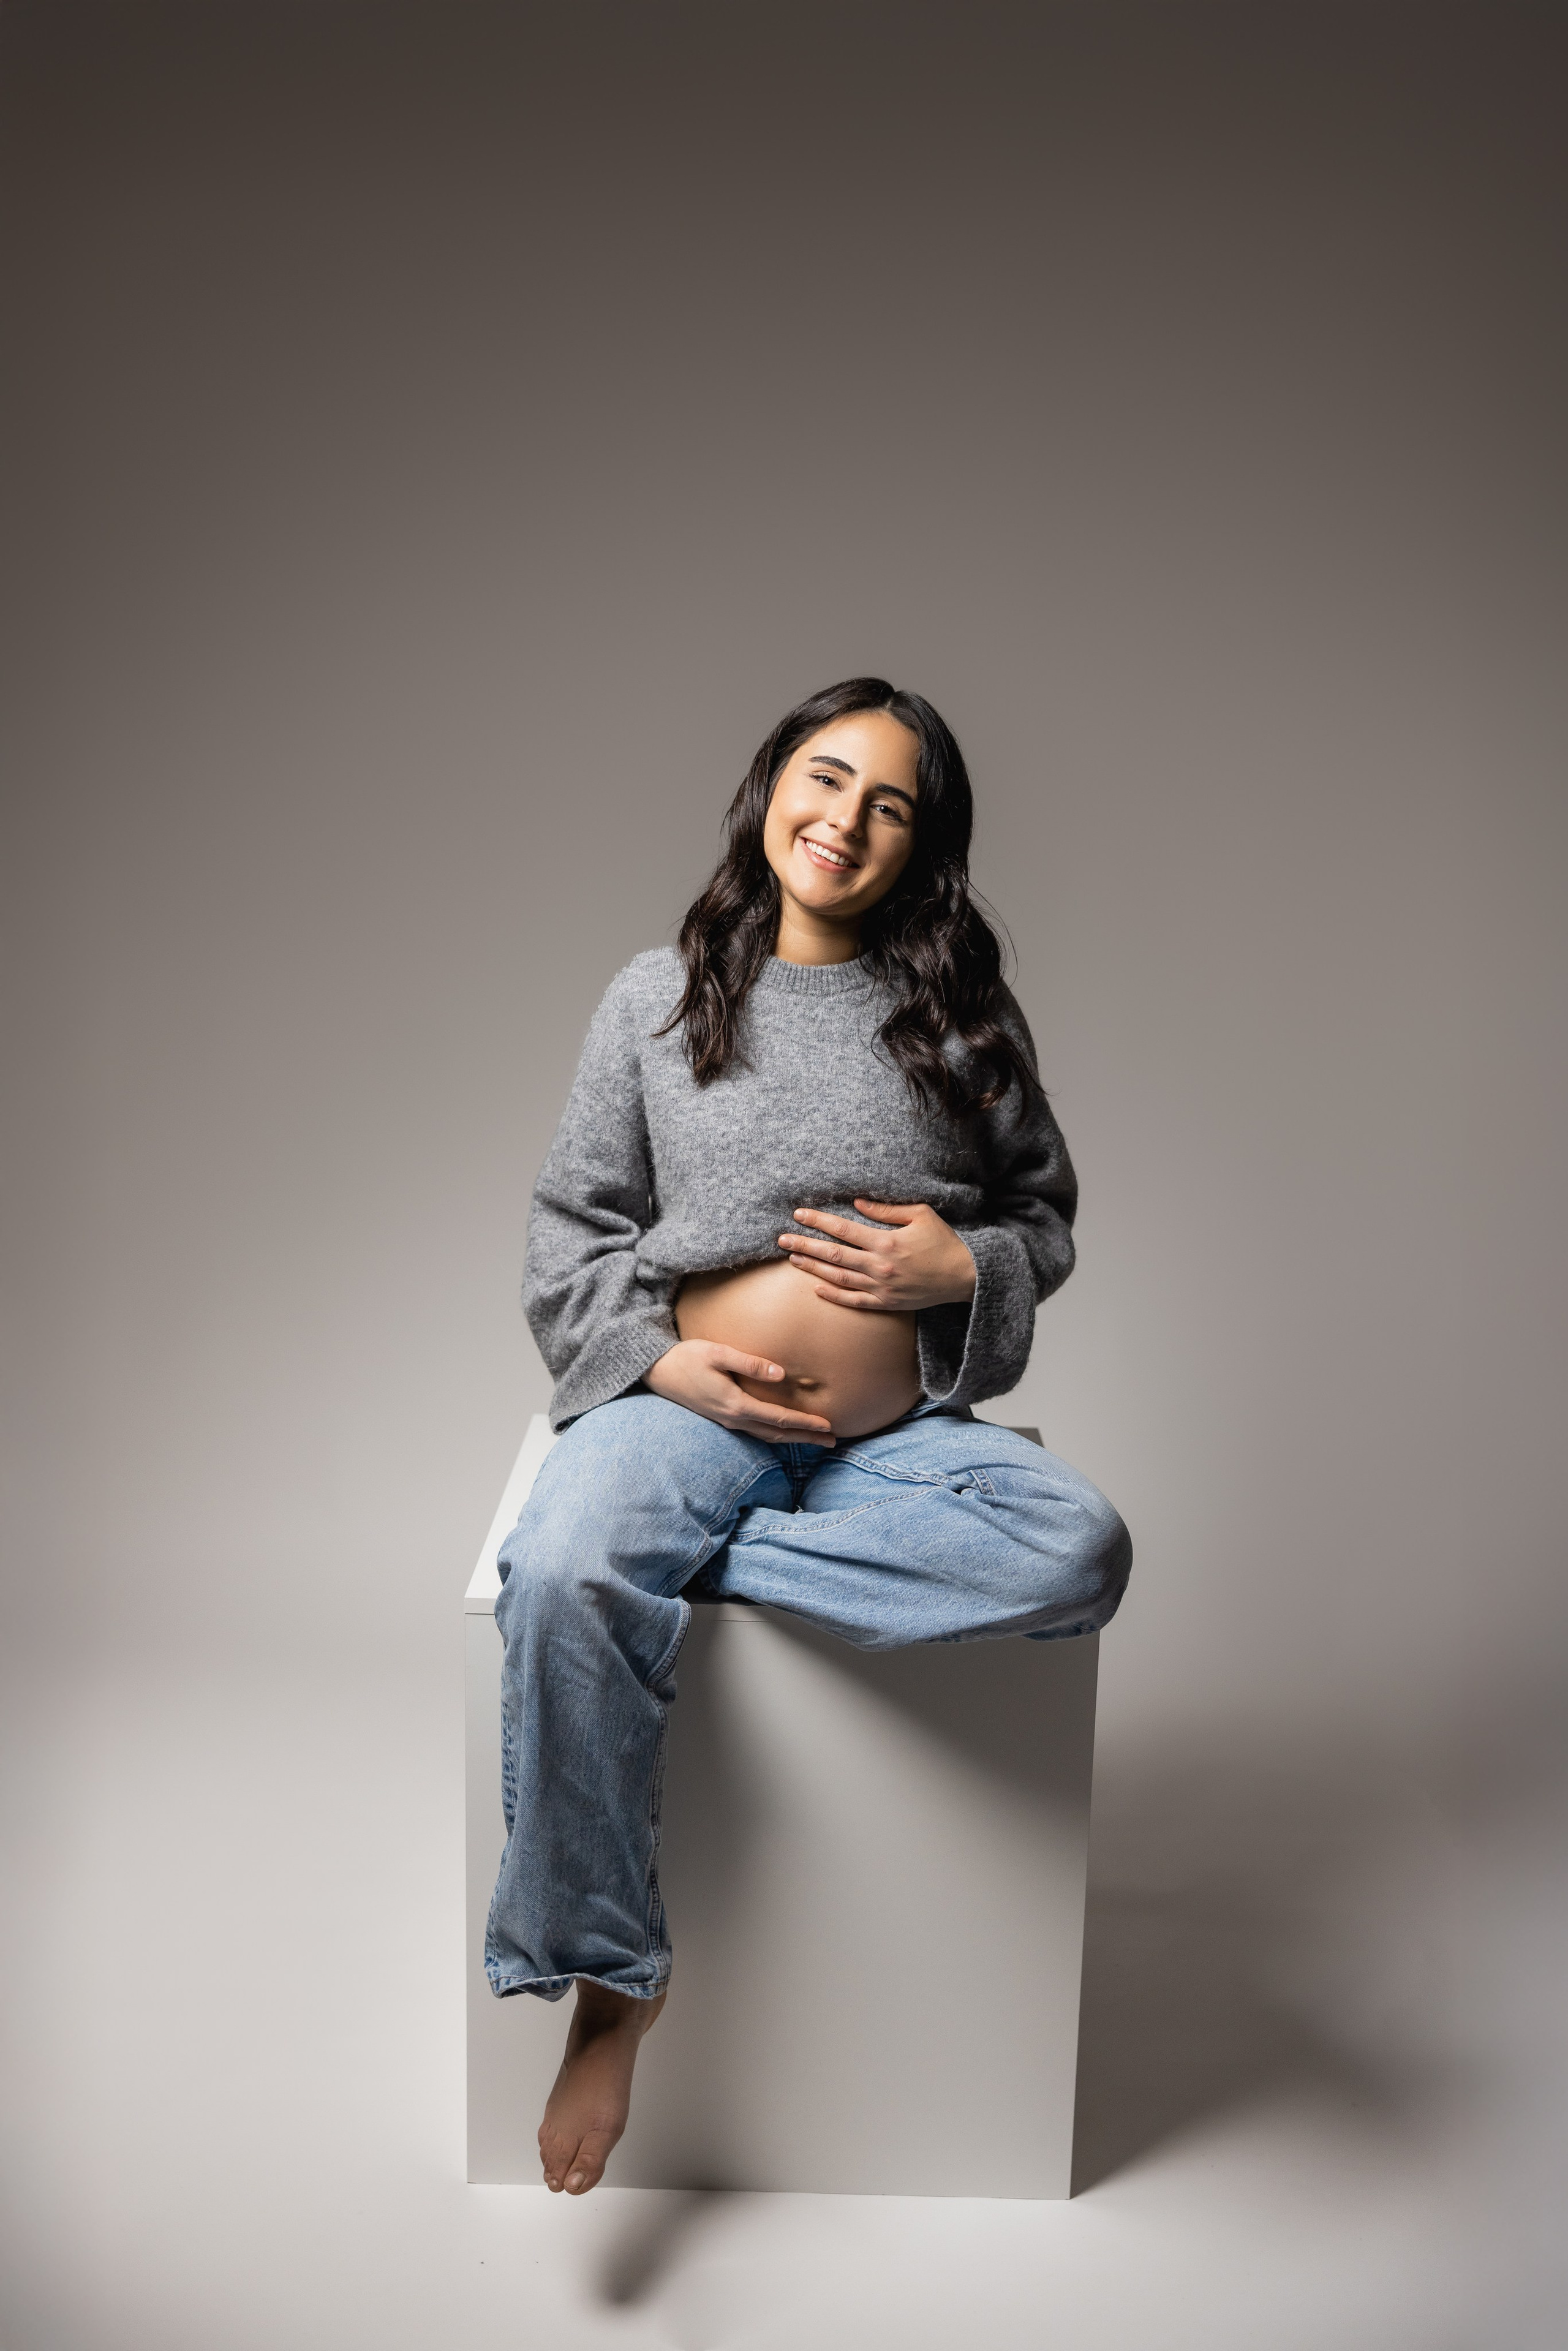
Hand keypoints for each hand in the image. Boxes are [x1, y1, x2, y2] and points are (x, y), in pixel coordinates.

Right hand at [643, 1339, 835, 1442]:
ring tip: (816, 1439)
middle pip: (777, 1434)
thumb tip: (780, 1373)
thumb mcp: (717, 1353)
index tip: (828, 1425)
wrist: (656, 1372)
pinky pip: (756, 1431)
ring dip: (793, 1439)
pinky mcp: (722, 1417)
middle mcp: (733, 1419)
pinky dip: (776, 1434)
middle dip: (807, 1437)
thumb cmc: (687, 1358)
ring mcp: (727, 1421)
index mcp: (736, 1404)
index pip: (779, 1418)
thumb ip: (750, 1363)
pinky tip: (784, 1431)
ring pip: (767, 1436)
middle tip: (833, 1440)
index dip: (805, 1422)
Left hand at [777, 1200, 977, 1312]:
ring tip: (793, 1258)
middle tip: (781, 1238)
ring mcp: (881, 1288)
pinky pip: (854, 1301)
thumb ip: (887, 1210)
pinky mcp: (886, 1303)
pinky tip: (817, 1289)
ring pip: (838, 1279)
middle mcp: (879, 1266)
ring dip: (813, 1268)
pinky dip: (834, 1296)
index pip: (843, 1229)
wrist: (965, 1277)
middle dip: (805, 1244)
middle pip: (833, 1255)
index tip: (799, 1214)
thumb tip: (857, 1203)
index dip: (819, 1221)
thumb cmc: (944, 1242)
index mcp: (886, 1242)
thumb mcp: (921, 1215)